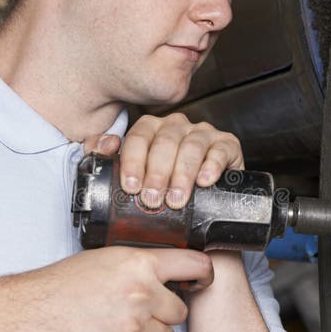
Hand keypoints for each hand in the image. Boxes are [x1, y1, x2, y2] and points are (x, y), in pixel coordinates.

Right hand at [26, 245, 212, 331]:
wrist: (40, 309)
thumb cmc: (68, 284)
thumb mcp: (110, 259)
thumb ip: (142, 266)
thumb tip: (169, 276)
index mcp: (141, 265)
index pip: (193, 265)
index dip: (204, 274)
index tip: (205, 280)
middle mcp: (142, 294)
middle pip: (180, 312)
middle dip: (163, 314)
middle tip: (140, 311)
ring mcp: (134, 325)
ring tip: (125, 327)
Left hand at [89, 113, 243, 209]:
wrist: (203, 205)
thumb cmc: (165, 188)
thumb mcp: (135, 176)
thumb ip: (108, 158)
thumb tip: (102, 146)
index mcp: (152, 129)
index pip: (139, 137)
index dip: (133, 162)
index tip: (132, 188)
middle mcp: (177, 126)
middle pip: (165, 142)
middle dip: (157, 174)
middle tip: (153, 199)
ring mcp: (203, 133)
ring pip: (191, 146)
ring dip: (182, 175)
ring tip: (177, 199)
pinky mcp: (228, 145)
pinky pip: (220, 150)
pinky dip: (212, 166)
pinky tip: (204, 182)